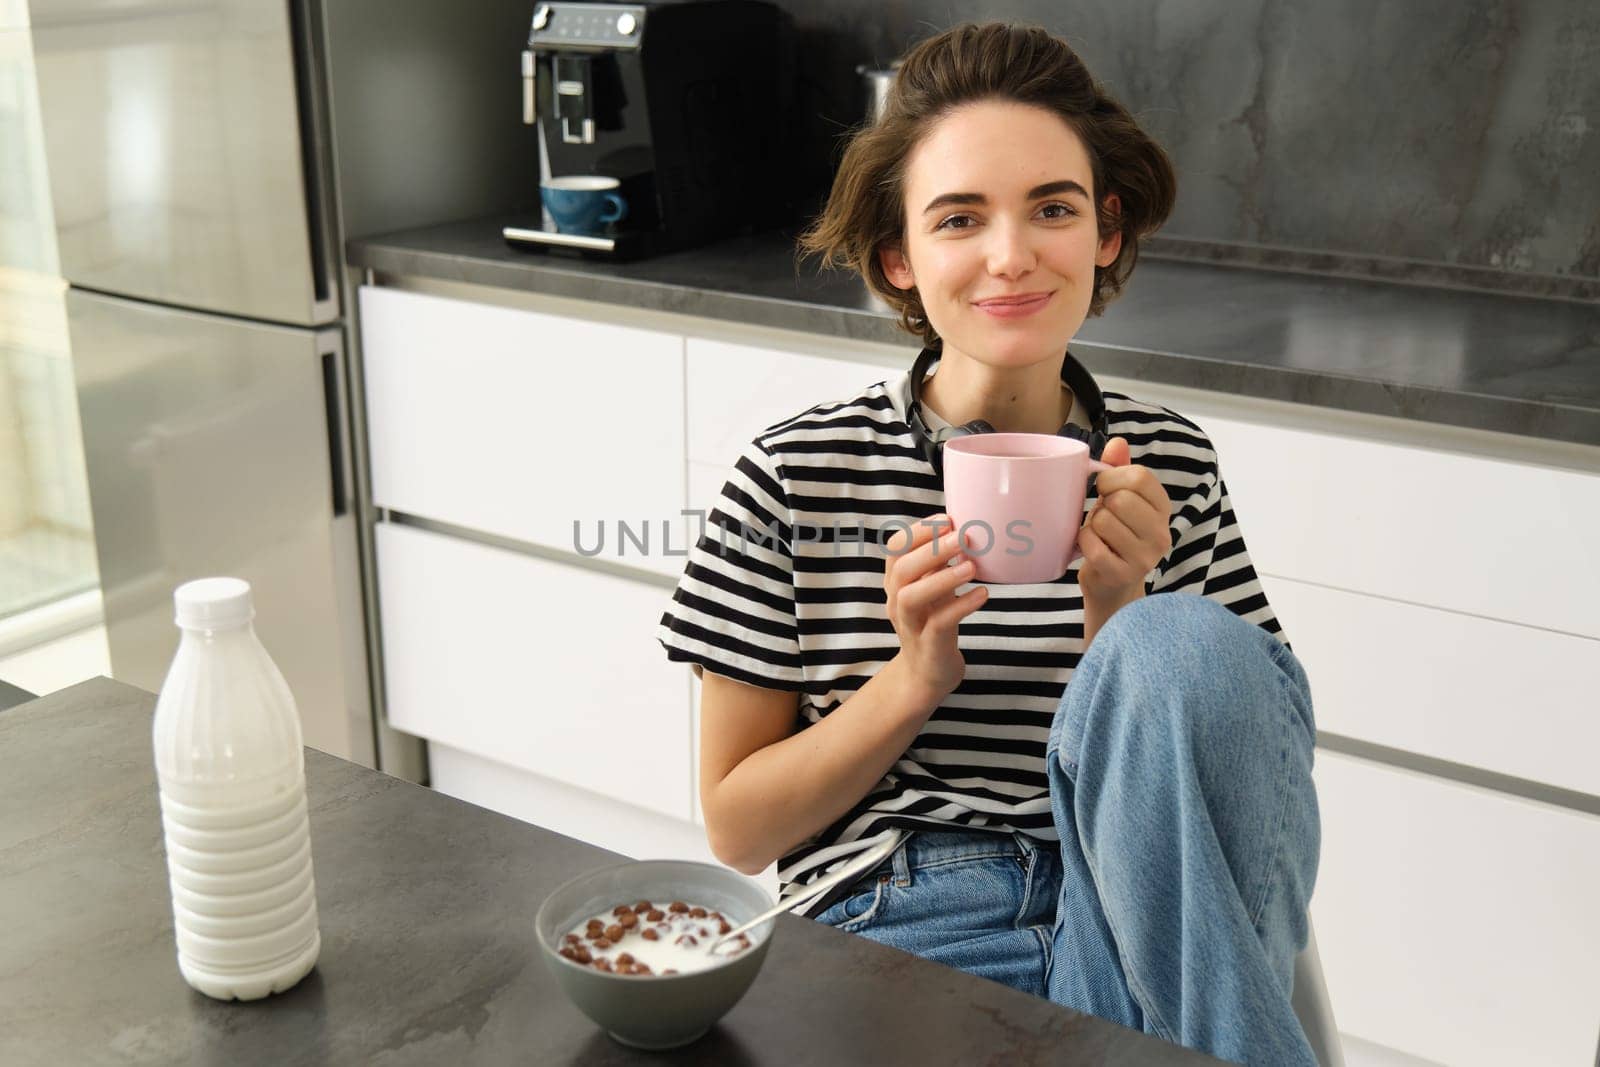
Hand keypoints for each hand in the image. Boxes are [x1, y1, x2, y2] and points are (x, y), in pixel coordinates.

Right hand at [883, 514, 988, 708]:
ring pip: (911, 597)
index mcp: (896, 581)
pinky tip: (982, 594)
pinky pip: (938, 624)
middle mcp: (896, 601)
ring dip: (941, 578)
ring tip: (971, 566)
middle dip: (931, 549)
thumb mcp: (934, 587)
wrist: (928, 673)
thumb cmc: (934, 620)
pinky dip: (961, 606)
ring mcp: (909, 625)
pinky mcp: (928, 646)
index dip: (918, 531)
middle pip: (901, 570)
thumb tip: (967, 527)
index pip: (895, 548)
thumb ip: (940, 562)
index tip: (947, 519)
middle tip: (962, 536)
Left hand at [1077, 437, 1172, 609]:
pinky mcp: (1123, 574)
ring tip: (1099, 535)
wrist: (1111, 585)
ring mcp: (1145, 557)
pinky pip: (1093, 546)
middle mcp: (1161, 533)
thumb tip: (1118, 441)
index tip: (1104, 488)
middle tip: (1103, 517)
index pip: (1140, 477)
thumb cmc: (1114, 536)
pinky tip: (1092, 549)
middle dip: (1101, 505)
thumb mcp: (1120, 499)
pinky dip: (1084, 544)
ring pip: (1104, 521)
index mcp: (1163, 508)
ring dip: (1092, 526)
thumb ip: (1120, 469)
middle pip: (1121, 499)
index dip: (1113, 477)